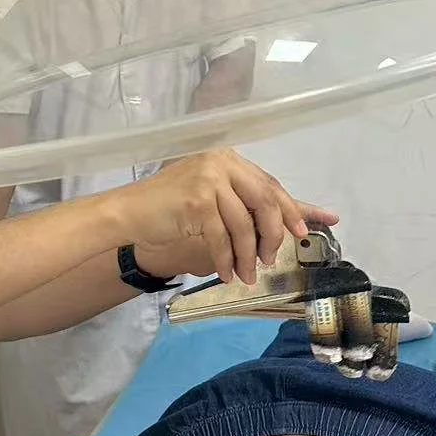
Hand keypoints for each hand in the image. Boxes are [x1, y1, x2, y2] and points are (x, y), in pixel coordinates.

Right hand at [112, 150, 337, 285]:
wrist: (129, 212)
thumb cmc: (169, 207)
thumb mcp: (210, 198)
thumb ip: (241, 204)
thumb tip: (286, 223)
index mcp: (227, 159)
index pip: (268, 184)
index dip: (291, 209)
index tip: (307, 230)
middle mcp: (221, 163)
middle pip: (264, 201)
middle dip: (274, 234)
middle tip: (273, 258)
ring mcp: (208, 180)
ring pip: (243, 225)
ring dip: (247, 256)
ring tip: (246, 276)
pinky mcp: (196, 201)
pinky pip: (222, 238)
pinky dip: (226, 260)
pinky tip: (227, 273)